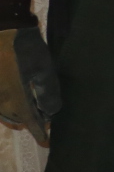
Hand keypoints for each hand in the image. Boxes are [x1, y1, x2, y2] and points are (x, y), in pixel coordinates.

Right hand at [0, 25, 59, 146]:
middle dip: (29, 121)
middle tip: (42, 119)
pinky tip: (14, 102)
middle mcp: (1, 100)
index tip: (46, 140)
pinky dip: (6, 108)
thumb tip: (50, 112)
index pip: (30, 121)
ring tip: (29, 112)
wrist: (2, 30)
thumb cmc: (25, 48)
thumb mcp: (44, 68)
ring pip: (4, 113)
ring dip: (17, 115)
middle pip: (16, 119)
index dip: (39, 131)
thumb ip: (48, 92)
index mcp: (16, 98)